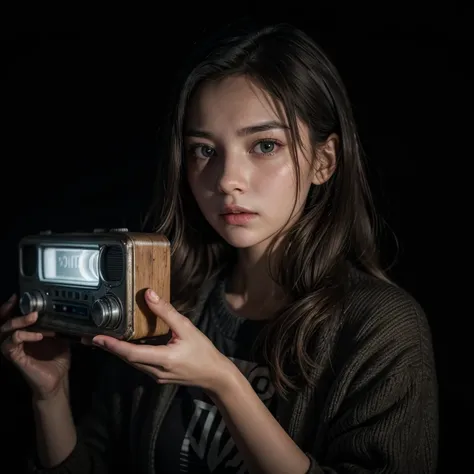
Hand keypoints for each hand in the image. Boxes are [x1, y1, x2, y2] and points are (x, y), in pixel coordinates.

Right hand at [0, 294, 70, 400]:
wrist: (58, 380)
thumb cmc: (57, 359)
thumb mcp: (60, 337)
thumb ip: (58, 325)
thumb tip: (66, 310)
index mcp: (25, 333)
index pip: (11, 317)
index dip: (9, 307)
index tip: (17, 296)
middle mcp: (16, 340)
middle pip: (4, 322)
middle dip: (10, 310)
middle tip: (25, 304)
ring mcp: (15, 349)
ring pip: (4, 331)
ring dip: (18, 322)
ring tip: (33, 317)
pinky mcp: (16, 358)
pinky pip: (11, 344)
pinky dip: (23, 336)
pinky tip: (38, 335)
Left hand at [90, 289, 232, 393]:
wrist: (214, 375)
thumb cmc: (203, 351)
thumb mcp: (186, 328)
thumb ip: (166, 312)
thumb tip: (149, 294)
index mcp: (164, 358)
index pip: (132, 353)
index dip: (114, 346)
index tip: (97, 338)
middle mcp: (156, 370)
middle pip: (127, 359)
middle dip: (109, 348)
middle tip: (91, 337)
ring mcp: (156, 376)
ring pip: (132, 363)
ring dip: (117, 351)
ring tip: (103, 340)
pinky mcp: (158, 376)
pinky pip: (140, 364)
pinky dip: (129, 354)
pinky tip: (125, 346)